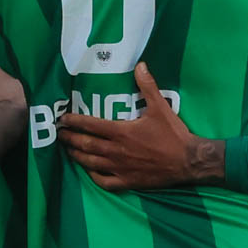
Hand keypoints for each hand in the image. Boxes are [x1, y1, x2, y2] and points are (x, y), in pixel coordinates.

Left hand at [55, 63, 219, 190]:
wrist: (188, 161)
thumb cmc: (173, 134)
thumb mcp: (161, 107)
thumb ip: (147, 86)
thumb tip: (139, 65)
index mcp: (121, 132)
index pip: (91, 125)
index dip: (75, 121)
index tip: (63, 119)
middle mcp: (116, 151)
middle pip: (85, 145)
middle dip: (70, 139)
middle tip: (59, 135)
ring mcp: (120, 168)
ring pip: (91, 163)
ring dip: (77, 156)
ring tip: (68, 151)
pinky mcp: (127, 181)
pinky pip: (104, 182)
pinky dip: (93, 176)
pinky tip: (90, 171)